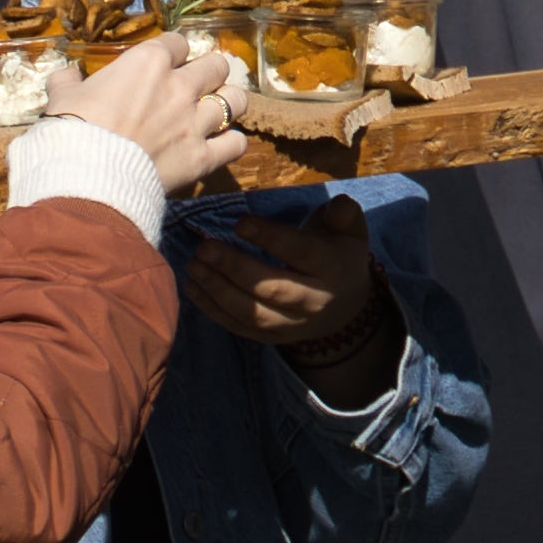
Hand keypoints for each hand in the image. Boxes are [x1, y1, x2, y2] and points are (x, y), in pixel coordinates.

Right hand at [49, 32, 247, 193]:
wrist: (86, 175)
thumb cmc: (72, 129)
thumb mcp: (62, 97)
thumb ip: (68, 81)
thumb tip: (66, 74)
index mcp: (148, 62)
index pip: (177, 42)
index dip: (173, 53)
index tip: (166, 64)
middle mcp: (179, 86)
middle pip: (216, 65)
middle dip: (209, 74)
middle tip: (196, 87)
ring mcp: (195, 122)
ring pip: (236, 100)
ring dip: (228, 104)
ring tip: (217, 112)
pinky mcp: (202, 157)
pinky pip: (236, 144)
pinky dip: (231, 144)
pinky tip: (220, 146)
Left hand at [187, 194, 402, 404]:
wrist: (346, 308)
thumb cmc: (338, 255)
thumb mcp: (350, 231)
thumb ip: (344, 214)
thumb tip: (339, 204)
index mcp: (333, 269)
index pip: (302, 252)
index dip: (271, 238)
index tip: (240, 223)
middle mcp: (313, 301)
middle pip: (273, 289)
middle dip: (236, 268)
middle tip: (204, 248)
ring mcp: (292, 325)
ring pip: (253, 313)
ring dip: (218, 290)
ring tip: (193, 265)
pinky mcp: (272, 337)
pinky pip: (240, 328)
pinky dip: (213, 310)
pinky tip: (193, 287)